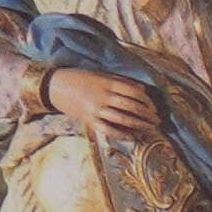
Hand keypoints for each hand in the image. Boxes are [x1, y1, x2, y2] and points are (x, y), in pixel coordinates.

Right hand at [43, 65, 169, 143]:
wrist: (54, 86)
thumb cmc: (80, 78)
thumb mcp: (100, 75)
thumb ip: (120, 82)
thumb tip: (141, 89)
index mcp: (107, 82)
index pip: (133, 92)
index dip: (146, 100)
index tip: (153, 106)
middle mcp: (103, 96)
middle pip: (131, 107)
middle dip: (147, 115)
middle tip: (157, 120)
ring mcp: (96, 110)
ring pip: (123, 119)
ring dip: (139, 125)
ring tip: (150, 129)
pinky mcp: (89, 120)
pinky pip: (109, 130)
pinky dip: (122, 134)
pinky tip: (132, 137)